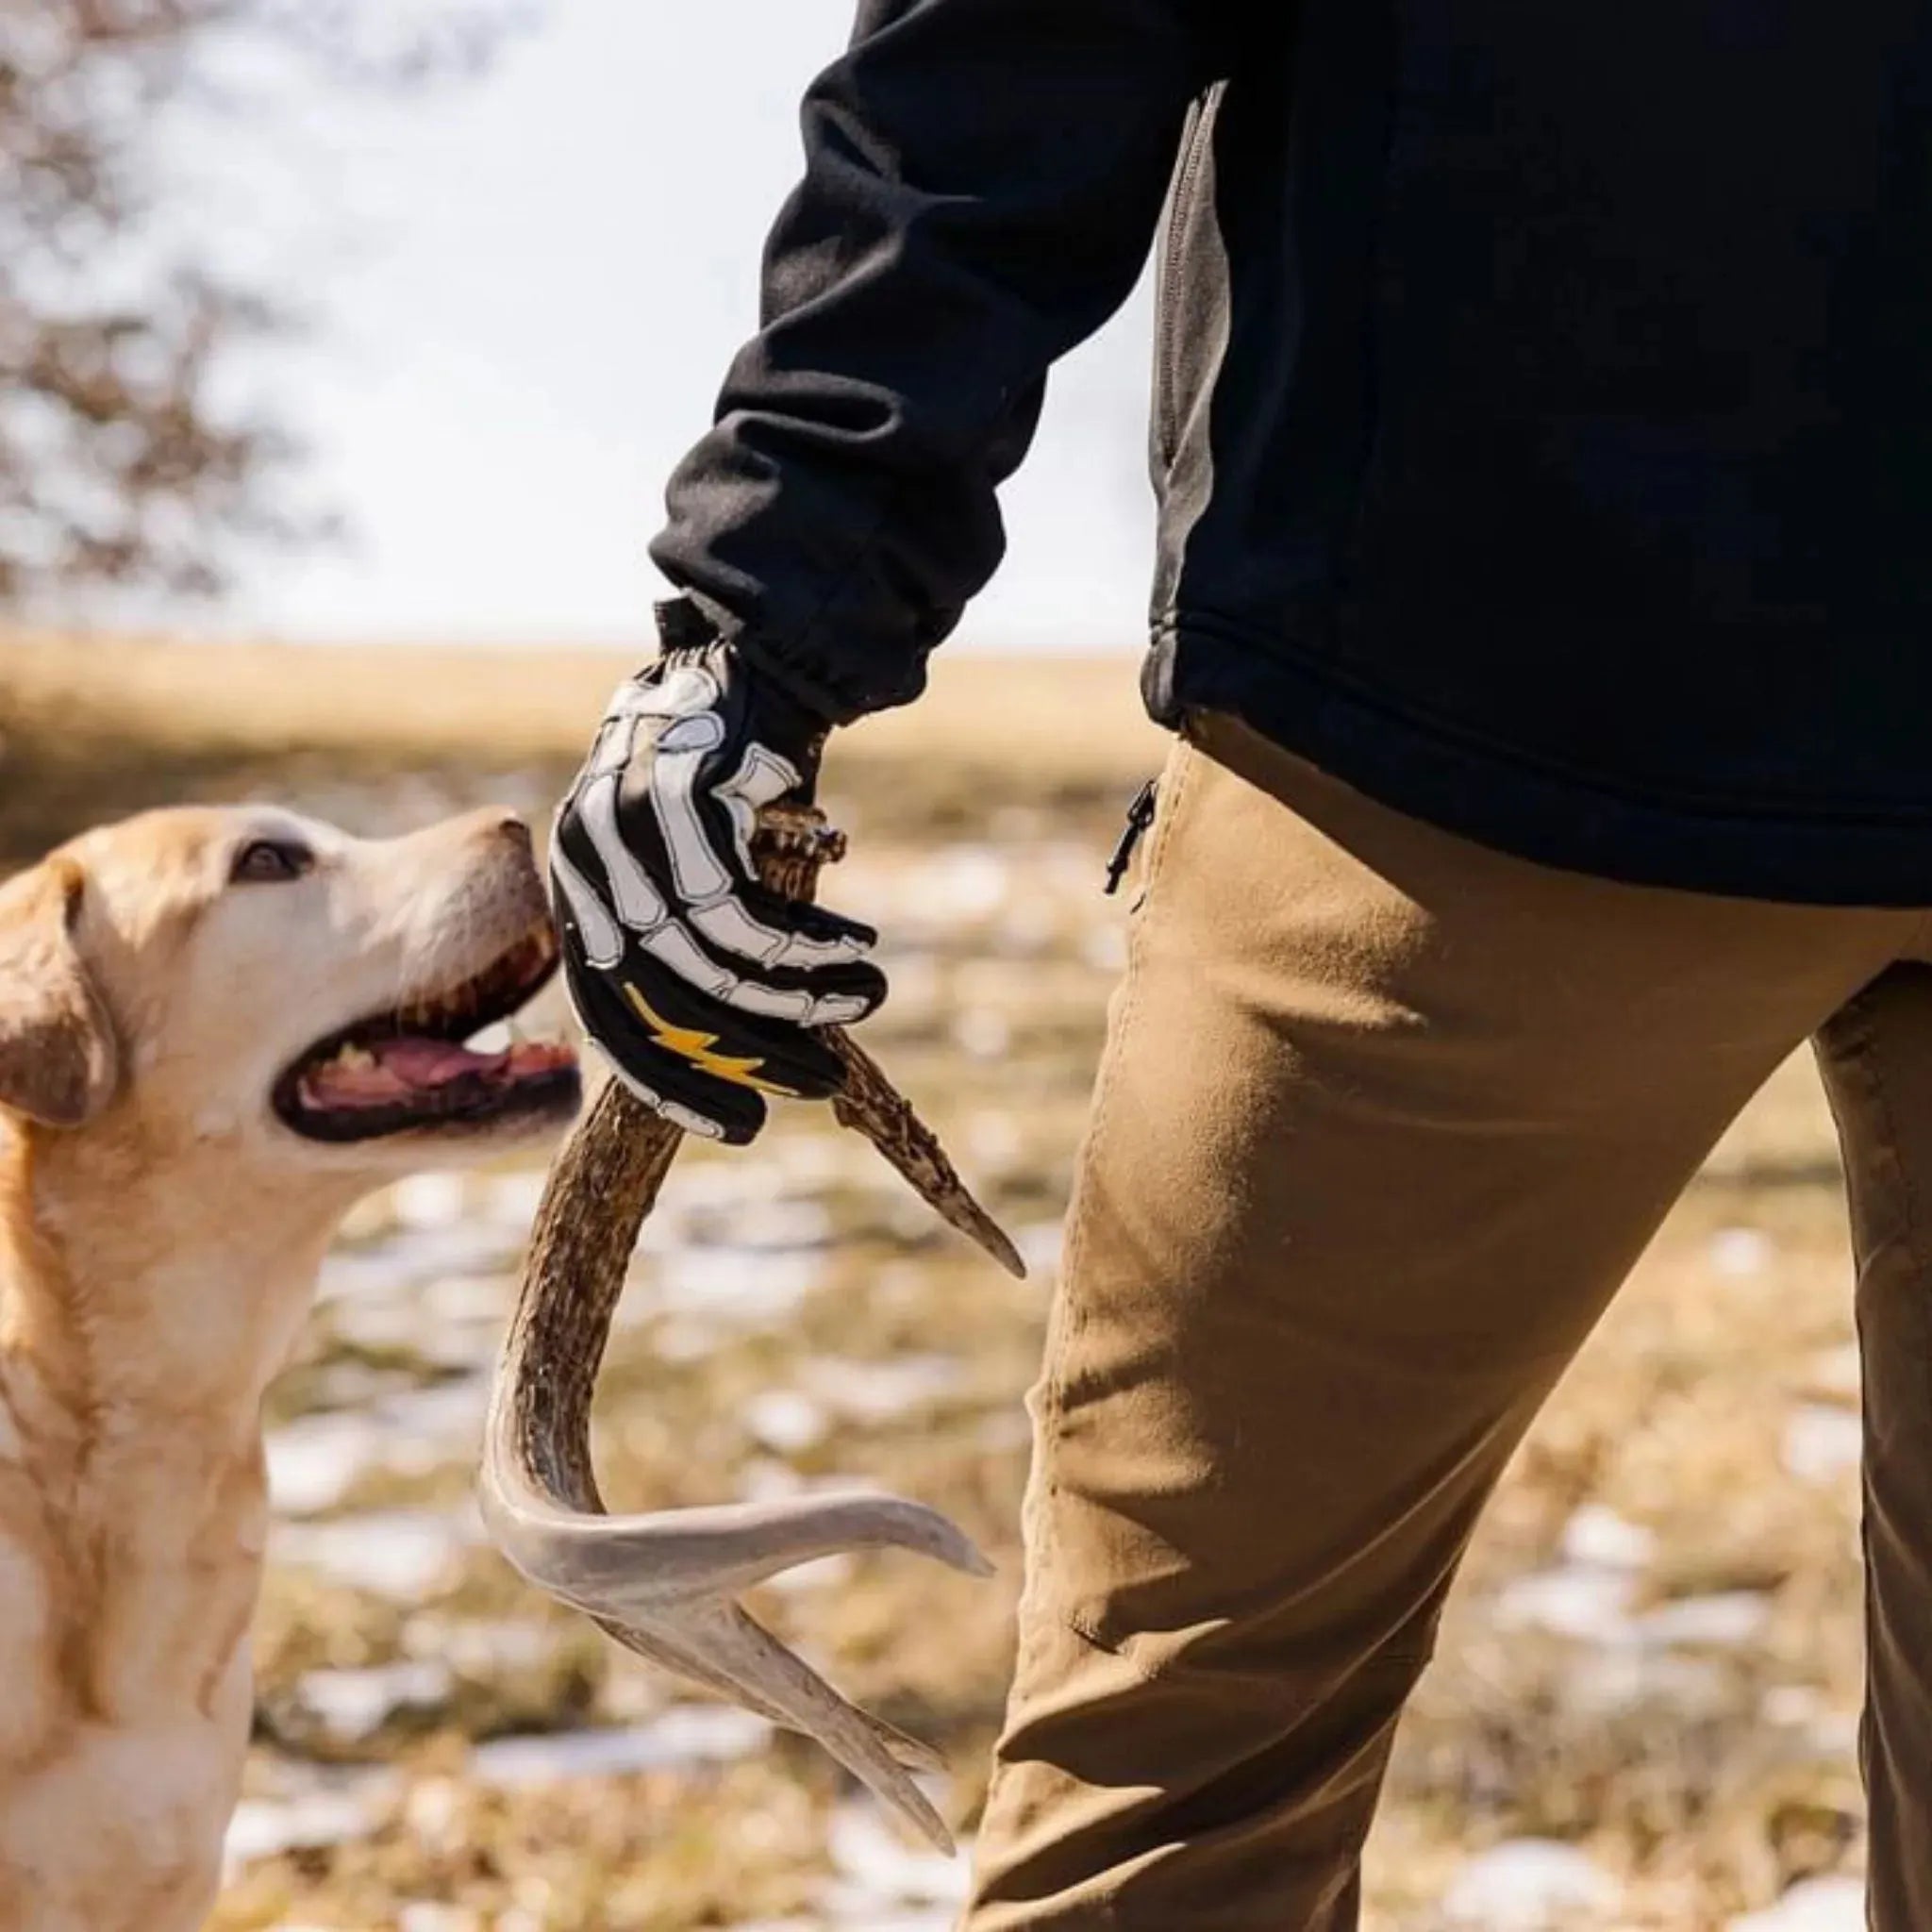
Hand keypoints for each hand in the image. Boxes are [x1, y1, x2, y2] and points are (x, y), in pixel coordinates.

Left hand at [548, 621, 886, 1144]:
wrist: (749, 656)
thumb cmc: (728, 772)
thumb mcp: (689, 860)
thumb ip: (686, 936)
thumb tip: (734, 1043)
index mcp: (578, 891)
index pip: (610, 1017)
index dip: (674, 1081)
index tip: (740, 1127)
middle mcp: (586, 865)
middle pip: (661, 999)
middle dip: (746, 1052)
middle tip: (817, 1083)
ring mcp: (624, 831)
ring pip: (710, 959)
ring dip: (797, 994)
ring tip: (861, 999)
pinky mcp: (679, 801)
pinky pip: (745, 909)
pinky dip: (806, 943)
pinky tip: (856, 949)